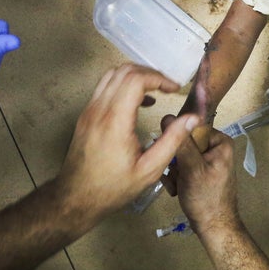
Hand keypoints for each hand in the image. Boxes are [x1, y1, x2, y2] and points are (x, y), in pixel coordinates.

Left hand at [56, 64, 190, 221]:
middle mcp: (99, 110)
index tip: (174, 89)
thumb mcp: (150, 170)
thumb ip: (172, 141)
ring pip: (112, 75)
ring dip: (135, 76)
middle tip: (167, 88)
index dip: (159, 78)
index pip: (136, 79)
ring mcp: (89, 111)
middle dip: (150, 74)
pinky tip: (137, 103)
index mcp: (115, 121)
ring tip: (155, 92)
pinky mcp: (85, 116)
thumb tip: (192, 119)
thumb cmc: (114, 188)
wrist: (76, 198)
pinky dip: (123, 85)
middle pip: (124, 71)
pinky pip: (104, 87)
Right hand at [170, 120, 239, 235]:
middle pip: (183, 143)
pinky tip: (177, 189)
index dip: (178, 142)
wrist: (213, 227)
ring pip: (179, 156)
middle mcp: (215, 147)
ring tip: (176, 186)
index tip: (173, 158)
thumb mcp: (192, 168)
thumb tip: (167, 117)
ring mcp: (208, 160)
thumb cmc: (206, 199)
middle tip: (175, 176)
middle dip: (174, 160)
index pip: (189, 128)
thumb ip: (181, 143)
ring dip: (173, 171)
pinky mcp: (200, 172)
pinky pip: (182, 166)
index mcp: (220, 141)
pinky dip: (176, 178)